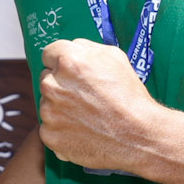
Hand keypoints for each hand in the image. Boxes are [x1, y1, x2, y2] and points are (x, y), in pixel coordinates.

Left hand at [36, 38, 162, 172]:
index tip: (72, 73)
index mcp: (68, 62)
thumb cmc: (128, 97)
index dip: (62, 62)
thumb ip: (86, 48)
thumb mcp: (114, 57)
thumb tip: (72, 48)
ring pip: (47, 103)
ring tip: (86, 115)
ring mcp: (49, 112)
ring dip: (60, 107)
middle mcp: (53, 85)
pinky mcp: (49, 135)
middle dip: (61, 84)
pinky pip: (49, 127)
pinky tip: (81, 130)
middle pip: (47, 78)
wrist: (137, 135)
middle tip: (84, 96)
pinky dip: (61, 129)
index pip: (49, 54)